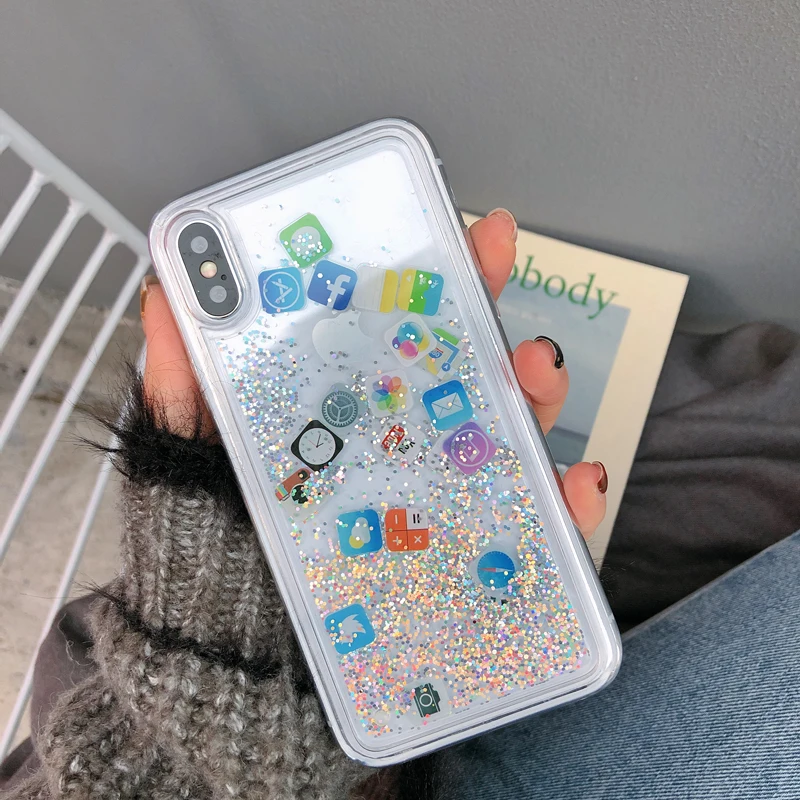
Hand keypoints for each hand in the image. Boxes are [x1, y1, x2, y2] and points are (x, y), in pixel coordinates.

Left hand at [140, 208, 606, 538]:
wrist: (235, 647)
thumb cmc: (216, 539)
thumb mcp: (189, 452)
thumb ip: (181, 382)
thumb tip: (163, 292)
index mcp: (351, 406)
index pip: (404, 332)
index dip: (441, 279)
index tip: (469, 235)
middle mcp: (404, 440)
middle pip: (471, 370)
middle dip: (496, 317)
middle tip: (500, 280)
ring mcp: (441, 495)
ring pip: (512, 434)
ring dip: (539, 396)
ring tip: (538, 374)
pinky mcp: (467, 556)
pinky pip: (531, 527)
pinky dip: (565, 505)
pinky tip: (573, 486)